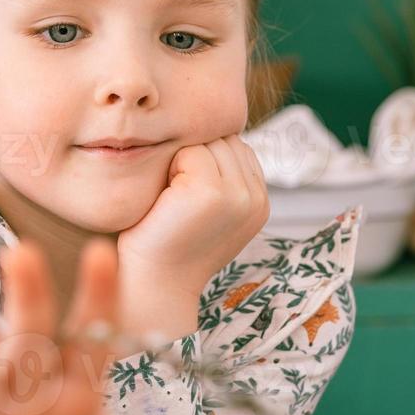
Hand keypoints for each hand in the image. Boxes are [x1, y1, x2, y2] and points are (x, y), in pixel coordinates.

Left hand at [116, 135, 271, 317]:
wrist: (154, 282)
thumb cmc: (170, 242)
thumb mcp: (212, 211)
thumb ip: (226, 178)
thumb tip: (219, 133)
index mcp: (261, 202)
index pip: (238, 148)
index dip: (207, 162)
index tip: (188, 197)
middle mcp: (256, 198)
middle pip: (225, 140)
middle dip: (196, 157)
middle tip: (177, 198)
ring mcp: (237, 195)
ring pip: (208, 143)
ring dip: (183, 162)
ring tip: (174, 199)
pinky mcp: (211, 192)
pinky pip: (189, 151)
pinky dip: (170, 169)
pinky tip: (167, 200)